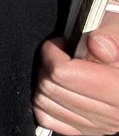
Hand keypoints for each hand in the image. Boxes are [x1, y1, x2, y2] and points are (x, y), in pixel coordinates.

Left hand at [34, 11, 118, 134]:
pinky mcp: (85, 130)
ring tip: (59, 69)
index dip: (53, 53)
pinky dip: (45, 102)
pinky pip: (47, 118)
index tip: (60, 43)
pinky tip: (57, 87)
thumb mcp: (117, 29)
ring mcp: (97, 125)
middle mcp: (112, 113)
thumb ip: (107, 34)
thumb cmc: (118, 47)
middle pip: (49, 88)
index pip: (63, 74)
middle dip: (46, 65)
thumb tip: (95, 43)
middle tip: (58, 54)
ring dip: (44, 82)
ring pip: (44, 103)